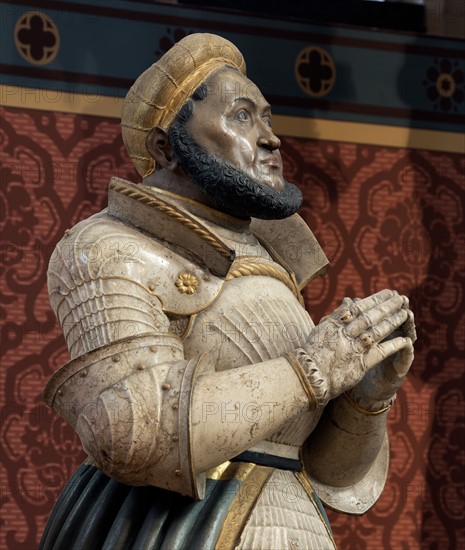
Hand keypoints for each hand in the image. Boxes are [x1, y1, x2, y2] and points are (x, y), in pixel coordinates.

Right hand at [297, 289, 412, 404]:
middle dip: (387, 307)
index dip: (375, 299)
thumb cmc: (313, 352)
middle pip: (370, 317)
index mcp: (335, 324)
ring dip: (392, 322)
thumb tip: (349, 300)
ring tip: (405, 313)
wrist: (309, 377)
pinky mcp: (360, 365)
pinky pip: (379, 353)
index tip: (388, 293)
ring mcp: (353, 349)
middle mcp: (345, 334)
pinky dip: (392, 346)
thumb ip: (337, 315)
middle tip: (401, 298)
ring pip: (377, 332)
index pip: (359, 307)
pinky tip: (405, 340)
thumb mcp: (322, 329)